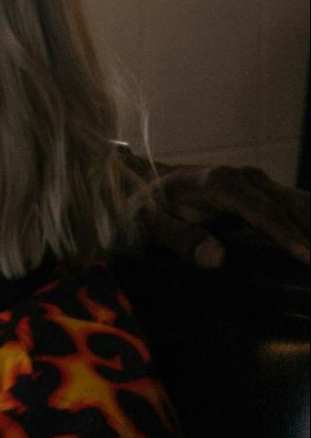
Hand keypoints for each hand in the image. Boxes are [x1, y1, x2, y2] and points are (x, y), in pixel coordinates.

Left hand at [142, 163, 308, 267]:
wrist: (144, 182)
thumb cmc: (145, 204)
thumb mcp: (149, 222)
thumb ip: (179, 238)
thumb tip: (216, 259)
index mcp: (222, 183)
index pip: (267, 212)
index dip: (290, 236)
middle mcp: (247, 178)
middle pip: (295, 205)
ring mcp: (259, 184)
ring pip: (302, 204)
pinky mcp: (264, 193)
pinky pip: (295, 208)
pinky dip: (310, 224)